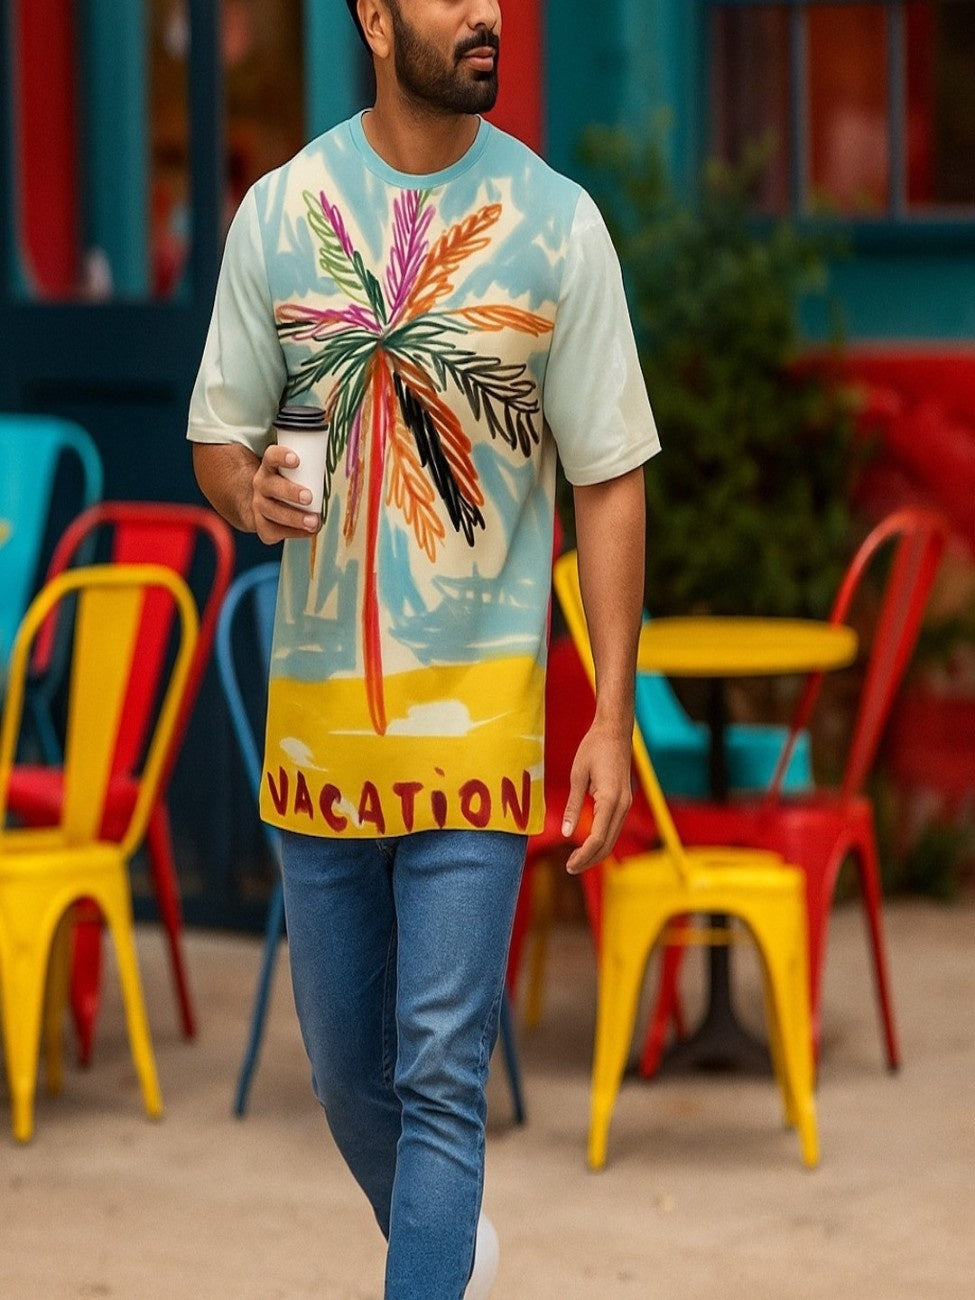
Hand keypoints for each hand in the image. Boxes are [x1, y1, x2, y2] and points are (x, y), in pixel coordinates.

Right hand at [252, 445, 322, 544]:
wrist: (264, 504)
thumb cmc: (289, 484)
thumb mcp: (295, 472)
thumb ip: (313, 464)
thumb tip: (338, 445)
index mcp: (269, 467)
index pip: (271, 456)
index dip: (281, 456)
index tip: (296, 460)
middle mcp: (261, 485)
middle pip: (272, 486)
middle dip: (290, 492)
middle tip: (309, 497)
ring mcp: (259, 506)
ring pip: (273, 512)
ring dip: (295, 518)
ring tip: (314, 522)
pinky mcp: (262, 526)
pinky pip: (274, 531)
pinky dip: (294, 533)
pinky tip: (308, 531)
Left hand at [561, 722, 632, 873]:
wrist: (614, 731)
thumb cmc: (594, 748)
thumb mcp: (577, 776)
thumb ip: (573, 806)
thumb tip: (565, 832)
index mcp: (610, 799)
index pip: (598, 837)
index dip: (584, 855)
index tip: (569, 865)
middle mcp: (622, 805)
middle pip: (608, 843)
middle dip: (589, 859)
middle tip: (569, 868)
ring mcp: (626, 803)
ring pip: (612, 837)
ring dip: (596, 852)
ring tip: (576, 861)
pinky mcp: (624, 800)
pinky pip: (613, 827)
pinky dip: (602, 840)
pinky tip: (587, 844)